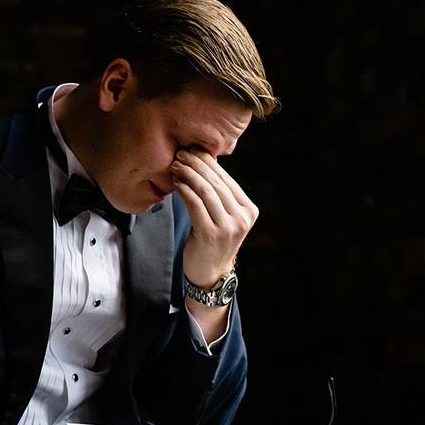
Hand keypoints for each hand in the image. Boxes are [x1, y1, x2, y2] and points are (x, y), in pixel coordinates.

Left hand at [170, 150, 257, 287]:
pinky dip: (185, 191)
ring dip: (188, 175)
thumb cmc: (213, 242)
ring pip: (206, 192)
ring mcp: (228, 227)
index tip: (193, 150)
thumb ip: (220, 196)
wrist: (210, 274)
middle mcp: (242, 218)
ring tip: (175, 166)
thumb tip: (203, 162)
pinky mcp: (210, 234)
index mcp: (248, 210)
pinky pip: (195, 205)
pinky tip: (176, 183)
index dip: (209, 163)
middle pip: (217, 183)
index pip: (227, 180)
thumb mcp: (224, 218)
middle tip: (181, 154)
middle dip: (197, 165)